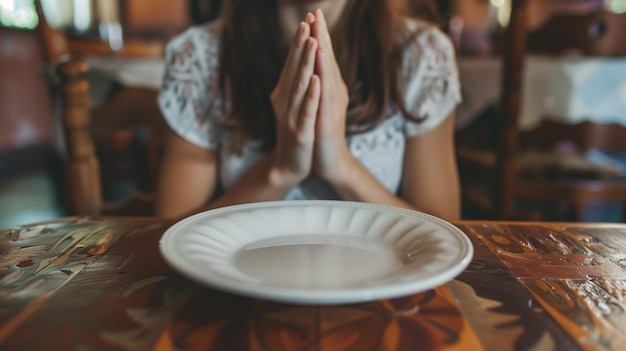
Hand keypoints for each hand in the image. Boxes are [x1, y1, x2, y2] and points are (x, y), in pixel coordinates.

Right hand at [270, 21, 320, 183]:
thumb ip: (294, 84)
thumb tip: (299, 59)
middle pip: (294, 69)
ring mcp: (291, 117)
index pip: (292, 63)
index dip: (299, 42)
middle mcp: (284, 101)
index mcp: (284, 94)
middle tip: (307, 22)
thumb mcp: (293, 105)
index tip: (307, 20)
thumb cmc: (295, 133)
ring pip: (299, 86)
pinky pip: (306, 111)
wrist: (289, 166)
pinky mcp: (300, 132)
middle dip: (301, 45)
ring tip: (313, 43)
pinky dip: (311, 95)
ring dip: (307, 64)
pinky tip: (317, 81)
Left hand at [309, 10, 351, 183]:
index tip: (312, 13)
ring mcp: (332, 108)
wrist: (332, 163)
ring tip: (317, 35)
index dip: (319, 35)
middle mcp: (333, 93)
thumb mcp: (319, 104)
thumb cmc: (323, 133)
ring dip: (323, 56)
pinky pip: (324, 102)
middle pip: (327, 60)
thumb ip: (319, 84)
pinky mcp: (327, 124)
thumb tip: (313, 65)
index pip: (323, 57)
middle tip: (316, 13)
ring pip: (327, 77)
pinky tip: (318, 72)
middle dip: (322, 36)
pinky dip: (322, 85)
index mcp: (329, 87)